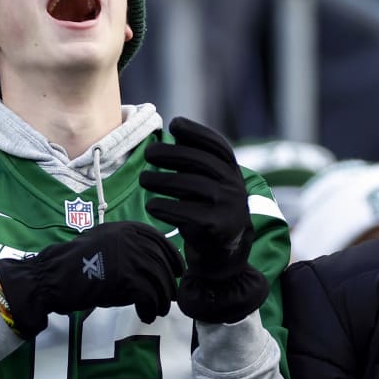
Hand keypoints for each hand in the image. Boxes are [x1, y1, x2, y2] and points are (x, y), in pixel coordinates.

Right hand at [0, 221, 183, 339]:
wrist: (50, 278)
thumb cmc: (72, 267)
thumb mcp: (102, 247)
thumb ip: (126, 249)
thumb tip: (155, 265)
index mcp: (123, 228)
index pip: (157, 239)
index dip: (172, 257)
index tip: (177, 271)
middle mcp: (129, 238)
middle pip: (161, 262)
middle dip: (168, 283)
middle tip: (168, 298)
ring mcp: (128, 255)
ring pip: (159, 279)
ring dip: (161, 299)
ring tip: (157, 311)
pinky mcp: (125, 276)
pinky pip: (149, 295)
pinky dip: (150, 308)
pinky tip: (145, 315)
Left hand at [141, 117, 268, 322]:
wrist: (223, 255)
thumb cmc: (207, 211)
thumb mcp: (209, 184)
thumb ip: (195, 162)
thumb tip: (172, 131)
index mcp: (232, 173)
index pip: (217, 146)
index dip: (197, 132)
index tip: (174, 124)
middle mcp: (234, 187)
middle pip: (200, 163)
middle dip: (171, 154)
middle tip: (148, 154)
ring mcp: (227, 207)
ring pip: (190, 186)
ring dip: (162, 181)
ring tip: (144, 180)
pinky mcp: (216, 228)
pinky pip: (185, 213)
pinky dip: (165, 207)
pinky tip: (152, 205)